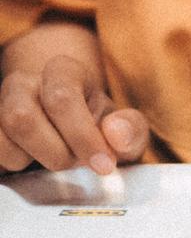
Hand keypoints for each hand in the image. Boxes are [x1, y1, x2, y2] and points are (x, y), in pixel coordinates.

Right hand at [0, 53, 149, 174]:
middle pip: (22, 118)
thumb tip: (116, 132)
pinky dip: (12, 167)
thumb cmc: (98, 124)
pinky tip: (31, 160)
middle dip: (55, 152)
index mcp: (63, 71)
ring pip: (2, 142)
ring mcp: (0, 106)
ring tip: (53, 156)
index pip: (62, 98)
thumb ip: (130, 129)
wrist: (69, 124)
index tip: (103, 164)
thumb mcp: (123, 125)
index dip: (82, 135)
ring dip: (32, 161)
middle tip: (75, 161)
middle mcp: (24, 83)